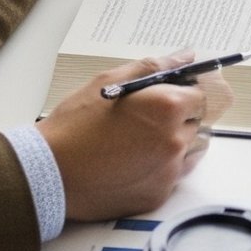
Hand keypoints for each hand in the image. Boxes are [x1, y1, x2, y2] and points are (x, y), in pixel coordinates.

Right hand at [39, 53, 231, 223]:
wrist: (48, 174)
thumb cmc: (75, 125)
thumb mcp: (111, 81)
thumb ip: (156, 66)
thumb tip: (186, 56)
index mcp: (168, 107)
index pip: (202, 95)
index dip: (186, 94)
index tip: (172, 96)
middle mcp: (175, 140)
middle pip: (197, 123)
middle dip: (180, 118)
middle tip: (146, 120)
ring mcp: (168, 171)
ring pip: (190, 151)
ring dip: (175, 143)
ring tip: (139, 142)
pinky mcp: (158, 195)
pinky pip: (174, 175)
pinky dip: (161, 167)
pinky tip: (133, 162)